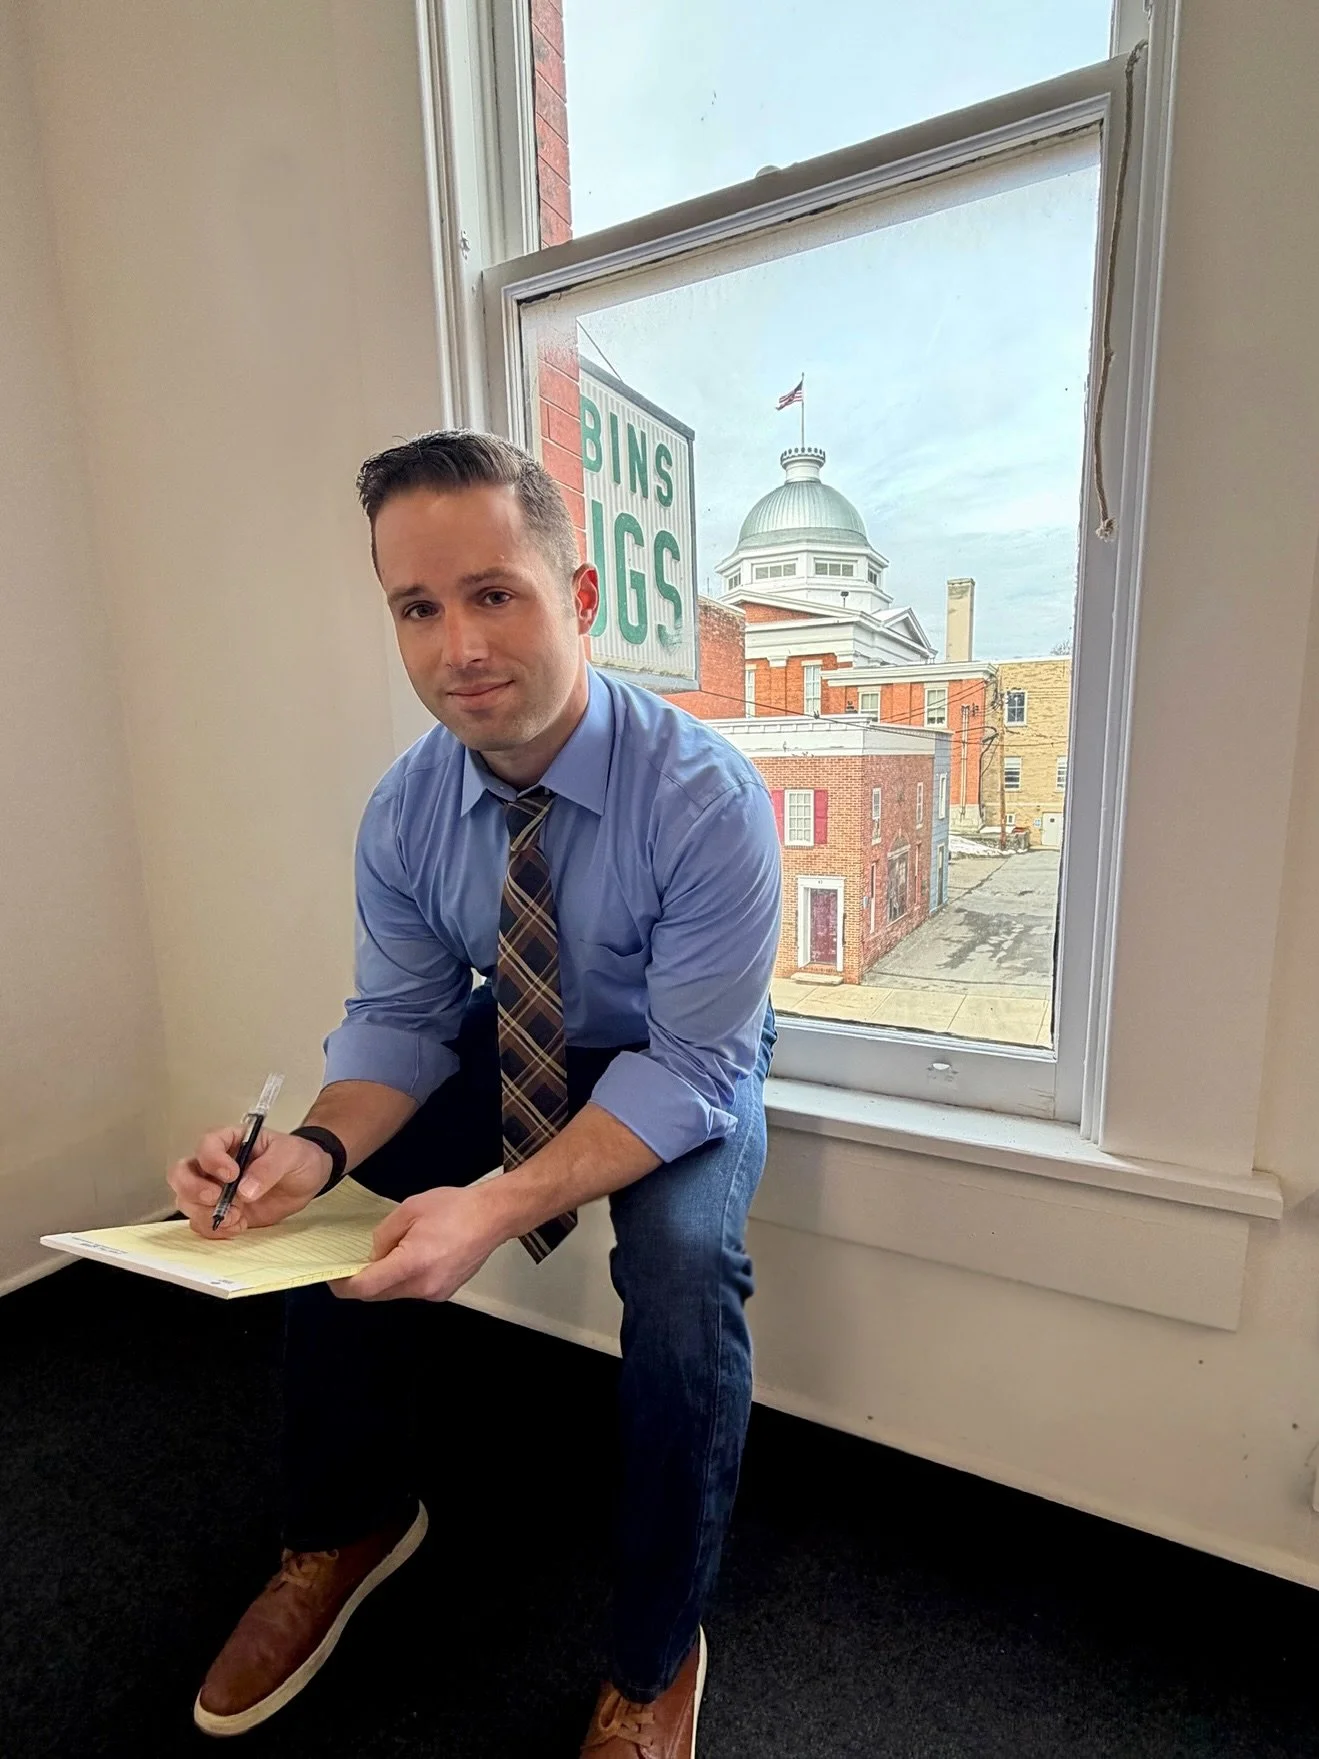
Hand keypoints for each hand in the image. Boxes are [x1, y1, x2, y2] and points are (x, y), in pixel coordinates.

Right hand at [167, 1126, 331, 1237]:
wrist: (307, 1180)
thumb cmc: (298, 1158)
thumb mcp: (290, 1155)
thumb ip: (268, 1168)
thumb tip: (245, 1190)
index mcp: (231, 1141)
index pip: (207, 1144)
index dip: (212, 1160)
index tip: (231, 1175)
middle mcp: (215, 1165)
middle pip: (181, 1173)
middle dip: (193, 1189)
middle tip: (217, 1198)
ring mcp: (215, 1189)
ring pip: (186, 1201)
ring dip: (205, 1213)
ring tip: (237, 1217)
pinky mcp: (221, 1211)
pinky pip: (201, 1222)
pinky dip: (214, 1229)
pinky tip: (239, 1226)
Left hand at [331, 1185, 501, 1302]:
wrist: (493, 1217)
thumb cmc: (455, 1208)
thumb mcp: (409, 1209)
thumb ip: (384, 1235)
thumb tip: (373, 1254)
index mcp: (413, 1263)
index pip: (366, 1287)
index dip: (343, 1285)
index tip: (333, 1277)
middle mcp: (423, 1286)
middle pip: (379, 1295)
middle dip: (363, 1281)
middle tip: (354, 1262)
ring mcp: (435, 1293)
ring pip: (396, 1293)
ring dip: (385, 1279)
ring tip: (389, 1253)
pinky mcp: (444, 1292)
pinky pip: (413, 1290)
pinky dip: (404, 1278)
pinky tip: (412, 1256)